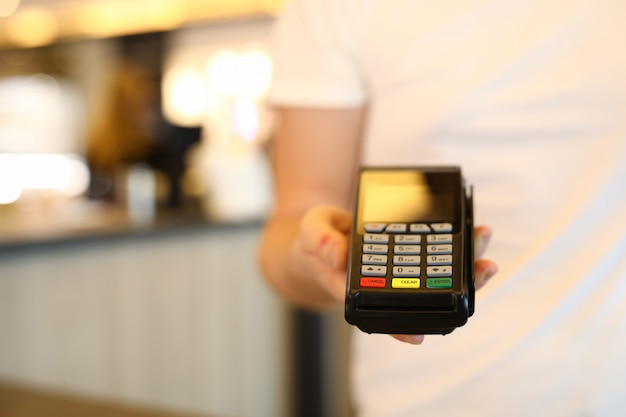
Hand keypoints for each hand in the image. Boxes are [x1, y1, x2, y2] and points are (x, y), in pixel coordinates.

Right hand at [295, 207, 497, 341]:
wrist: (323, 234)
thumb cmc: (316, 239)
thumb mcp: (310, 232)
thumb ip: (321, 242)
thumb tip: (340, 256)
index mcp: (356, 287)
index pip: (380, 314)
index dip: (400, 328)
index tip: (420, 336)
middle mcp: (383, 285)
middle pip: (424, 295)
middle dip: (457, 284)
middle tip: (484, 268)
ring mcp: (399, 271)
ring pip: (436, 275)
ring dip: (464, 262)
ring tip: (484, 239)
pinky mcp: (408, 255)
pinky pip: (435, 254)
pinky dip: (455, 245)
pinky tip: (472, 232)